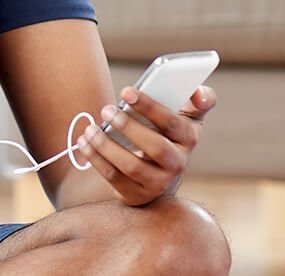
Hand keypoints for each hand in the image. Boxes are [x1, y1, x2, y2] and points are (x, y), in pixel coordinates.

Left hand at [78, 85, 215, 205]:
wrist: (160, 172)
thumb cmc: (169, 134)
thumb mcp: (187, 116)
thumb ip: (199, 100)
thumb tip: (198, 91)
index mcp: (189, 138)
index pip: (172, 122)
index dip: (149, 106)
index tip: (126, 92)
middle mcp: (178, 163)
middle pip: (154, 146)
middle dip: (128, 126)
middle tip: (106, 110)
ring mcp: (158, 183)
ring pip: (132, 165)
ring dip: (107, 146)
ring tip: (91, 129)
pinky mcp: (138, 194)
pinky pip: (114, 178)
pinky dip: (96, 160)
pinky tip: (85, 143)